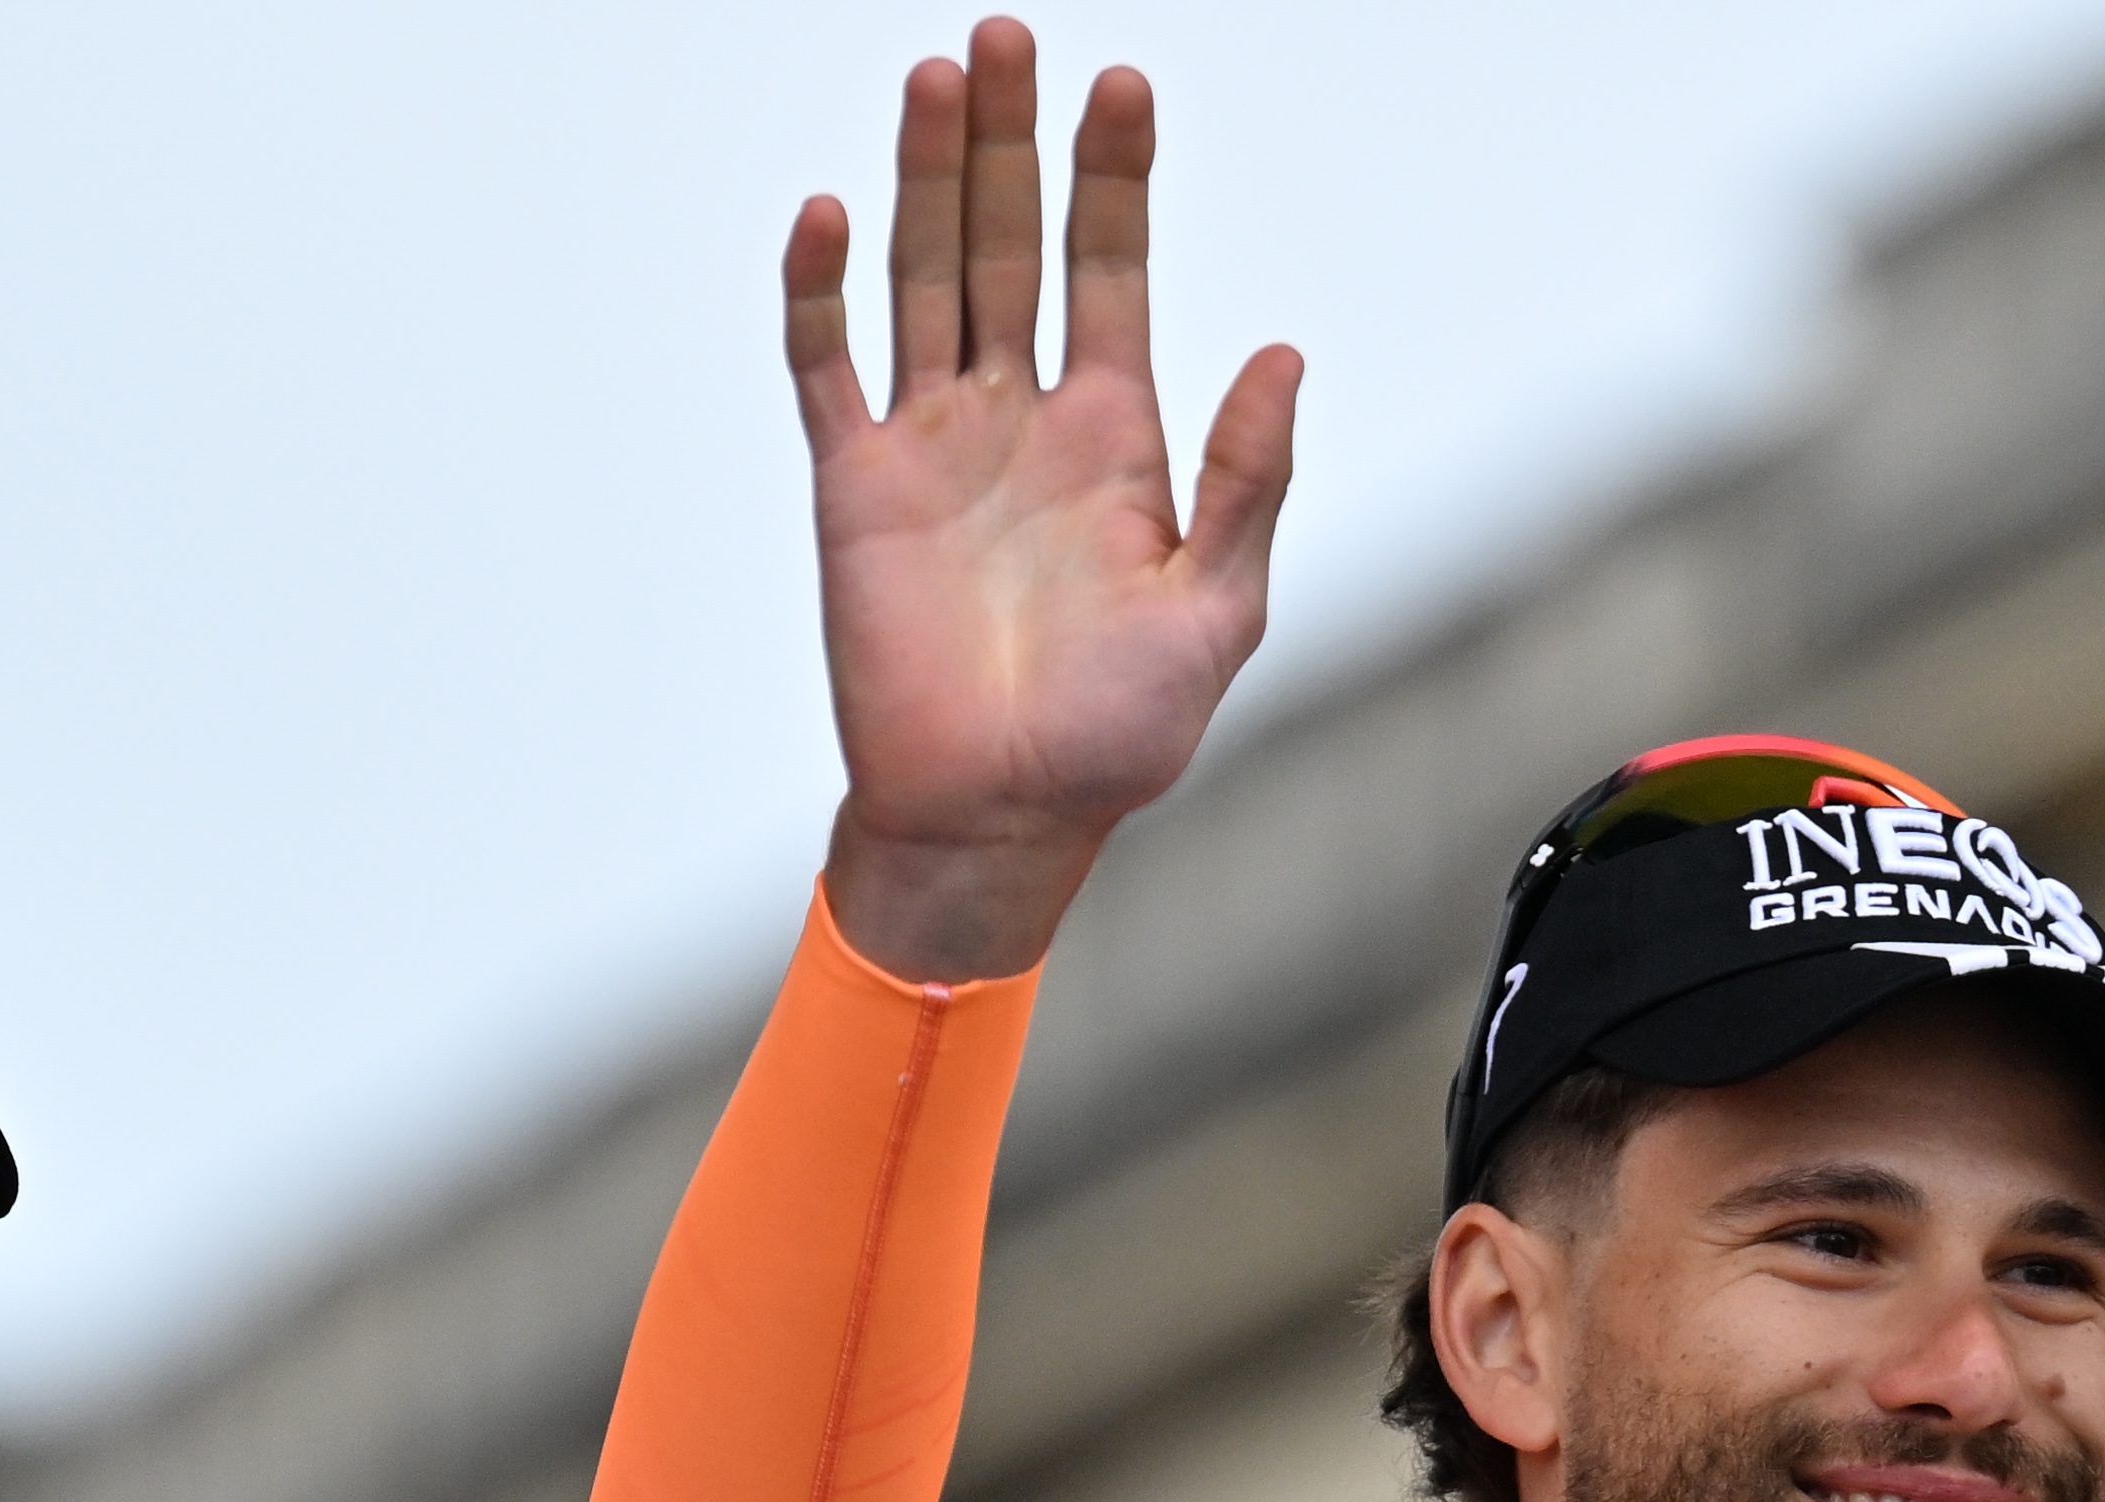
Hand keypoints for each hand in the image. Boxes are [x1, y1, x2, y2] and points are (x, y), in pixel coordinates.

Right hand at [792, 22, 1296, 982]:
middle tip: (1005, 37)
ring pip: (927, 277)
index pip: (1110, 272)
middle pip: (1011, 244)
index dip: (1114, 180)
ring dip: (929, 180)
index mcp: (1113, 436)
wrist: (1001, 820)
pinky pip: (829, 366)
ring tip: (936, 78)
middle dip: (1010, 141)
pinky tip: (829, 210)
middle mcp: (1018, 418)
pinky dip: (821, 290)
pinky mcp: (855, 487)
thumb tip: (1282, 354)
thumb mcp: (1218, 611)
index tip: (1122, 84)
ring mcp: (931, 442)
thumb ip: (1248, 483)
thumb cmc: (1115, 737)